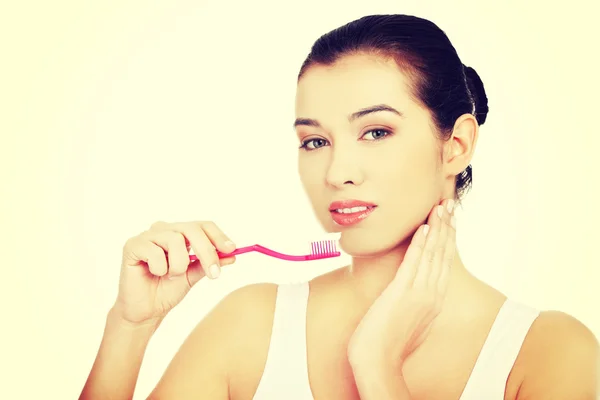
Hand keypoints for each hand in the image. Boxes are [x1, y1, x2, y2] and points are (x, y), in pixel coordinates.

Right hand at [113, 220, 236, 324]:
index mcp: (179, 233)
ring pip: (175, 240)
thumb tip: (233, 255)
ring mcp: (147, 236)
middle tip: (214, 274)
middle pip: (192, 229)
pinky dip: (160, 268)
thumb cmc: (167, 290)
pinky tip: (153, 274)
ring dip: (179, 265)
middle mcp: (164, 229)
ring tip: (171, 276)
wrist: (145, 311)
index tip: (232, 250)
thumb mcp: (194, 276)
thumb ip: (210, 263)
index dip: (218, 236)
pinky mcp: (132, 245)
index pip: (202, 225)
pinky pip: (155, 252)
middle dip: (207, 251)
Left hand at [348, 199, 455, 366]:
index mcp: (434, 301)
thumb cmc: (389, 344)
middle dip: (447, 226)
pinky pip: (414, 264)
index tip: (449, 219)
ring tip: (440, 207)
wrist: (379, 362)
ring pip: (432, 255)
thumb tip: (415, 294)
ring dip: (437, 228)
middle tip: (450, 204)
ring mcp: (419, 294)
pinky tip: (424, 228)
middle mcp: (432, 295)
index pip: (445, 262)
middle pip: (443, 254)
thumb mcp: (411, 322)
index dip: (448, 238)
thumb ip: (417, 305)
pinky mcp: (402, 294)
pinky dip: (420, 245)